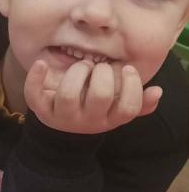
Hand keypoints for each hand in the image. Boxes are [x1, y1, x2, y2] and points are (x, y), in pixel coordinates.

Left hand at [24, 59, 161, 133]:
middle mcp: (87, 120)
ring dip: (77, 72)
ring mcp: (63, 116)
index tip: (127, 69)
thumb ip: (139, 103)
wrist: (61, 128)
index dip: (131, 88)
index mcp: (108, 119)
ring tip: (82, 65)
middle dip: (102, 74)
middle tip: (98, 66)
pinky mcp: (41, 109)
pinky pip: (34, 95)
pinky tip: (42, 63)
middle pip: (99, 97)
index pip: (126, 109)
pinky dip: (35, 77)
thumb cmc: (94, 109)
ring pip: (69, 95)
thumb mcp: (116, 109)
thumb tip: (157, 91)